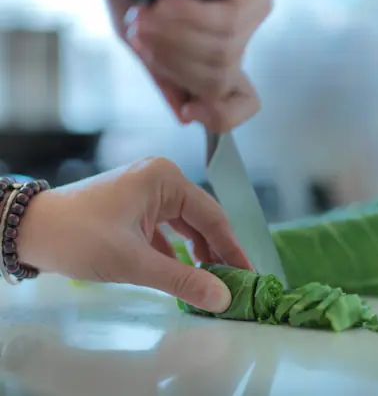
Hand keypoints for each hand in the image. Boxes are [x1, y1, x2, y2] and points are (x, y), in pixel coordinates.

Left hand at [16, 157, 252, 312]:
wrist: (28, 230)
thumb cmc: (80, 237)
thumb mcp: (134, 262)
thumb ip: (182, 280)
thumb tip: (222, 299)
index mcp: (165, 179)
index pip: (212, 216)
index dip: (232, 248)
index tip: (248, 275)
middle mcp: (161, 179)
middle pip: (201, 219)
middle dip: (216, 251)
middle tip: (233, 282)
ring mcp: (147, 191)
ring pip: (185, 224)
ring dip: (198, 251)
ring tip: (212, 279)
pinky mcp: (136, 206)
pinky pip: (166, 228)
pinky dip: (177, 250)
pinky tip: (184, 270)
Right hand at [124, 0, 276, 131]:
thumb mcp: (141, 32)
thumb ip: (162, 72)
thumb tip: (184, 116)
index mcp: (217, 53)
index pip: (242, 102)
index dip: (222, 117)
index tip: (190, 110)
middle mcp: (240, 37)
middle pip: (218, 81)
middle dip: (172, 66)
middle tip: (140, 38)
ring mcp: (251, 11)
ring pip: (222, 56)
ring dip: (173, 42)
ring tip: (143, 19)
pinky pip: (225, 23)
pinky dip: (187, 19)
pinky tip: (163, 5)